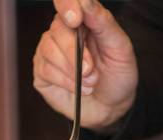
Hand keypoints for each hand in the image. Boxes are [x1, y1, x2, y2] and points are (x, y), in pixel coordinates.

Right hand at [33, 0, 137, 129]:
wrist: (112, 106)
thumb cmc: (117, 74)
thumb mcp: (120, 48)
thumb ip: (104, 23)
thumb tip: (86, 2)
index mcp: (83, 20)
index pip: (67, 2)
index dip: (67, 5)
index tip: (75, 19)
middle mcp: (63, 32)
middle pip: (58, 29)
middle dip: (77, 53)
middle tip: (91, 71)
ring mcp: (49, 51)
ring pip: (50, 50)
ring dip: (73, 71)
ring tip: (91, 83)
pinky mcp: (42, 71)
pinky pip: (46, 70)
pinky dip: (66, 82)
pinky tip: (80, 89)